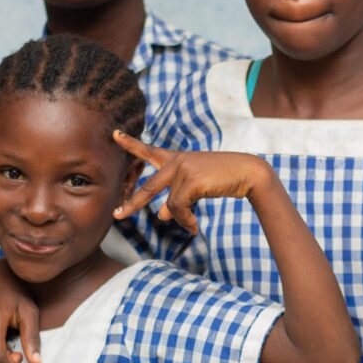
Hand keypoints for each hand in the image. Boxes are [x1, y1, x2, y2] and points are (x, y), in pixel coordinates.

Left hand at [111, 132, 269, 234]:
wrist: (247, 173)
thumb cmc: (223, 178)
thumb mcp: (196, 188)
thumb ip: (176, 198)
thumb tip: (161, 215)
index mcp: (176, 159)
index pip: (148, 151)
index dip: (130, 143)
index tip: (114, 134)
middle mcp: (176, 161)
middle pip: (148, 187)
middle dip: (133, 204)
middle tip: (118, 215)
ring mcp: (183, 169)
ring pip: (169, 204)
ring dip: (180, 219)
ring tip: (191, 227)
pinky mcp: (191, 181)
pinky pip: (179, 208)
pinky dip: (186, 221)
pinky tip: (194, 227)